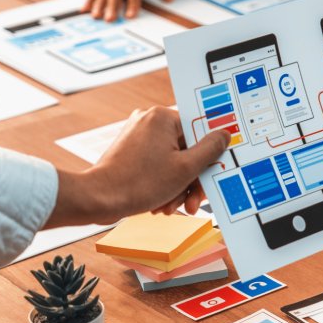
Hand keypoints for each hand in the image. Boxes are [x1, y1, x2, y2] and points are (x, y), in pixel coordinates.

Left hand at [50, 107, 228, 226]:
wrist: (98, 199)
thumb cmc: (137, 184)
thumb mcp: (185, 168)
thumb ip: (210, 149)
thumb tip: (223, 135)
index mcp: (163, 117)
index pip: (200, 130)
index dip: (210, 154)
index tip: (214, 169)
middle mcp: (149, 121)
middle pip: (187, 148)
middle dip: (191, 178)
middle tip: (193, 200)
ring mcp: (138, 135)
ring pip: (173, 159)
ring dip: (178, 185)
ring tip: (171, 205)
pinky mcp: (130, 150)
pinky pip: (158, 163)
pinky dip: (163, 183)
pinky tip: (161, 202)